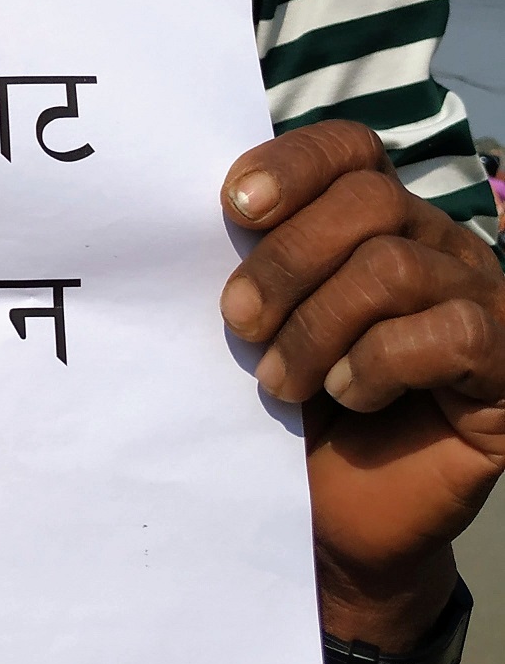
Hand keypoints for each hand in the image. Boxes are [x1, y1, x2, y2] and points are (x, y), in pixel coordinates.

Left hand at [220, 120, 504, 627]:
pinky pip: (449, 333)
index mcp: (376, 216)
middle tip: (239, 322)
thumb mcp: (262, 320)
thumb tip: (187, 217)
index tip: (231, 207)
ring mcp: (482, 300)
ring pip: (394, 268)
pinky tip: (348, 394)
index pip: (348, 147)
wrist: (335, 516)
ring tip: (281, 382)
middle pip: (367, 200)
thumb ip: (247, 261)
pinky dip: (378, 363)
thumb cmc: (291, 405)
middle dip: (285, 261)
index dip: (291, 163)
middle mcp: (436, 244)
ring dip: (317, 326)